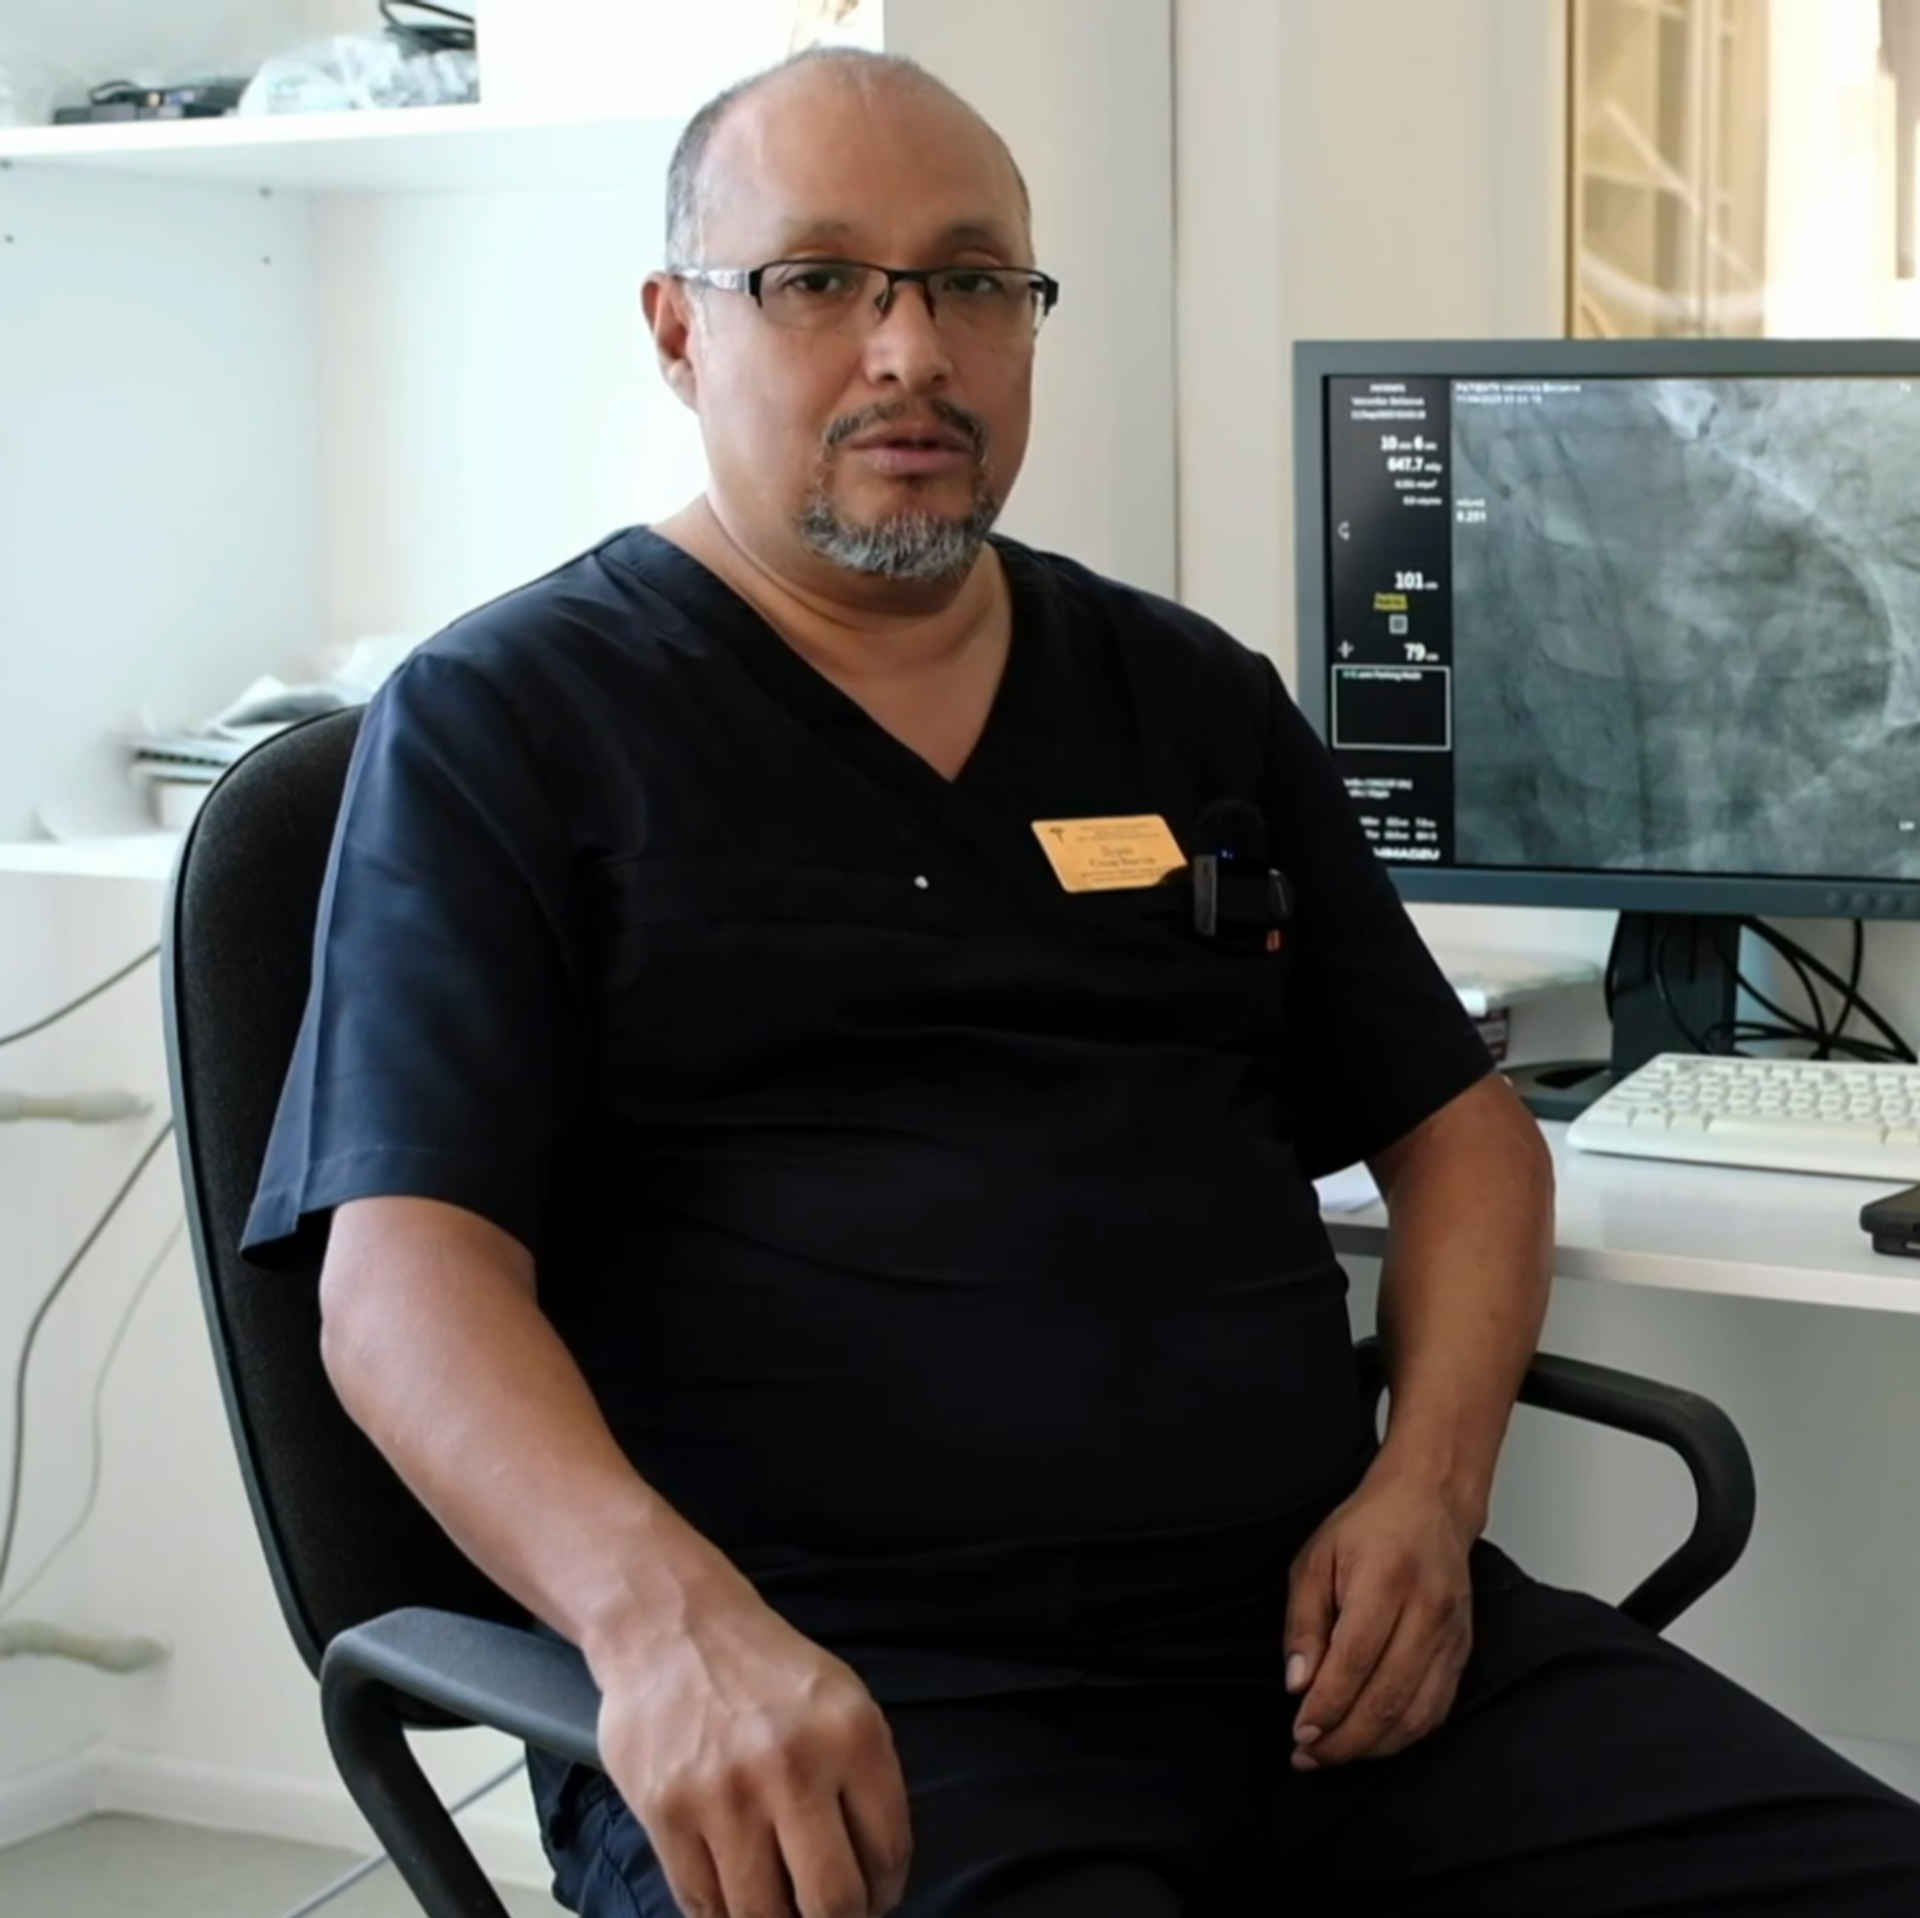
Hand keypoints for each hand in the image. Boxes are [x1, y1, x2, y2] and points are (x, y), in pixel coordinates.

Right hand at [593, 1582, 912, 1917]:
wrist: (672, 1622)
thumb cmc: (763, 1668)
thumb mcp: (841, 1700)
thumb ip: (864, 1780)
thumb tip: (877, 1876)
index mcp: (852, 1735)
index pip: (888, 1851)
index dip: (884, 1892)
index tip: (873, 1898)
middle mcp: (794, 1767)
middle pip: (833, 1902)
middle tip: (828, 1913)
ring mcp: (727, 1795)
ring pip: (763, 1916)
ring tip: (781, 1907)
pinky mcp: (668, 1814)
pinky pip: (703, 1905)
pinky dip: (724, 1916)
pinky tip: (735, 1898)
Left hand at [1283, 1469, 1475, 1769]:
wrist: (1430, 1502)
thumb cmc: (1368, 1527)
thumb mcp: (1316, 1559)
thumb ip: (1304, 1624)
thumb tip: (1298, 1684)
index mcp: (1384, 1580)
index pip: (1354, 1661)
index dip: (1326, 1706)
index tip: (1299, 1732)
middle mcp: (1425, 1611)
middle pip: (1387, 1697)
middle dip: (1343, 1739)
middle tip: (1309, 1755)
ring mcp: (1450, 1635)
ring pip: (1415, 1714)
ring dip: (1371, 1746)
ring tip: (1333, 1755)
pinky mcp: (1462, 1651)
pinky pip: (1436, 1709)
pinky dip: (1403, 1736)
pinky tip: (1373, 1742)